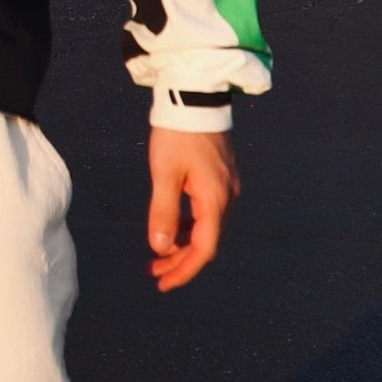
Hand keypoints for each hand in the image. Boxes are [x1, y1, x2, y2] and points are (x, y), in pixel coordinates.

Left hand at [146, 128, 238, 293]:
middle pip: (207, 242)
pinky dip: (190, 225)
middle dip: (180, 260)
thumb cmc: (177, 134)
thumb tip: (160, 247)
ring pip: (207, 228)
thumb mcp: (164, 173)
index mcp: (215, 199)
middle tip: (153, 272)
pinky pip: (207, 212)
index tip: (163, 284)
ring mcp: (227, 187)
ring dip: (183, 243)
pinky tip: (172, 227)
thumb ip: (163, 211)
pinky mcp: (221, 178)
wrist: (195, 96)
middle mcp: (228, 197)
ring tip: (157, 254)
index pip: (204, 249)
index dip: (184, 271)